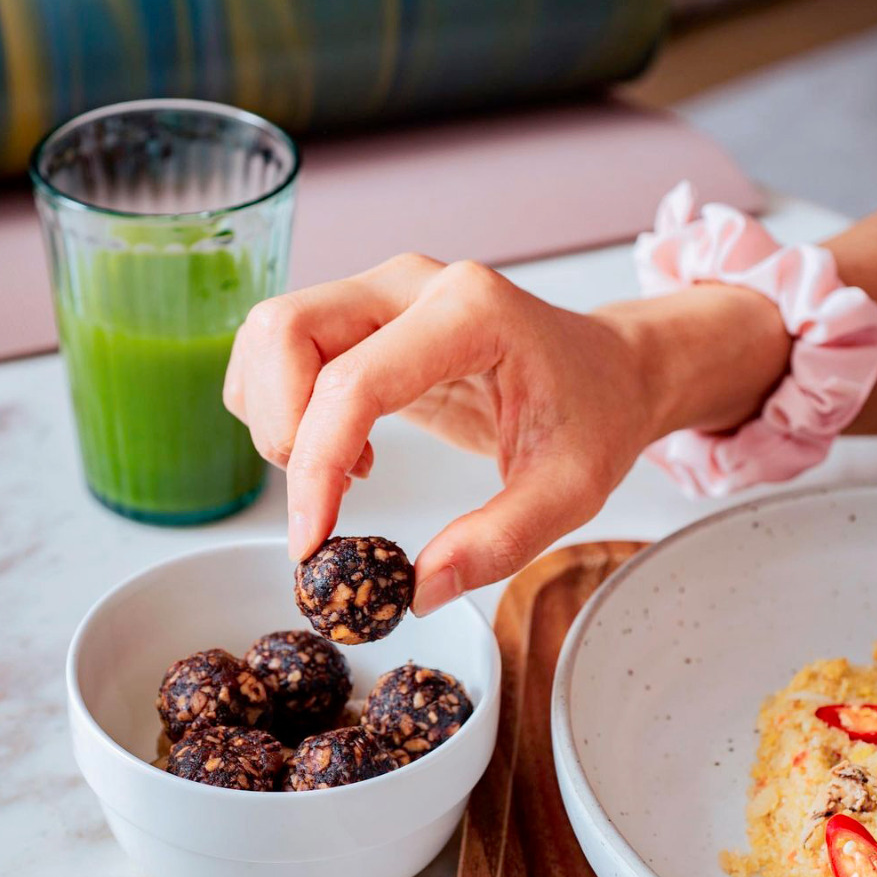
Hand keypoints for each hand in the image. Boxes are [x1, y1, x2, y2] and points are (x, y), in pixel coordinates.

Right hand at [224, 253, 661, 614]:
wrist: (607, 372)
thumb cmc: (592, 415)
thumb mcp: (569, 490)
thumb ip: (499, 542)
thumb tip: (420, 590)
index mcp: (471, 312)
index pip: (354, 382)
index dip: (316, 466)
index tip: (311, 542)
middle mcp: (413, 285)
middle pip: (284, 332)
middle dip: (280, 428)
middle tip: (323, 498)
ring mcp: (382, 293)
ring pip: (269, 336)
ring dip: (275, 417)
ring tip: (341, 471)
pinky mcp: (364, 317)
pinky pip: (280, 350)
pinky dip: (284, 407)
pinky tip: (344, 448)